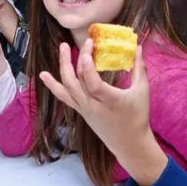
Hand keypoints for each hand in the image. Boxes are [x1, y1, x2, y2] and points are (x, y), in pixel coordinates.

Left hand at [38, 40, 165, 185]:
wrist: (129, 143)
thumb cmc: (137, 117)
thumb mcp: (142, 92)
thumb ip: (140, 68)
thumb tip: (138, 47)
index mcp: (109, 100)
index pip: (92, 83)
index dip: (88, 67)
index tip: (89, 49)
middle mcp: (92, 105)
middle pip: (77, 80)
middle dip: (77, 59)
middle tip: (81, 42)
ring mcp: (84, 108)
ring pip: (67, 87)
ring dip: (62, 67)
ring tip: (63, 48)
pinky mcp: (80, 111)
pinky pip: (64, 97)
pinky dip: (53, 85)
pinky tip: (44, 75)